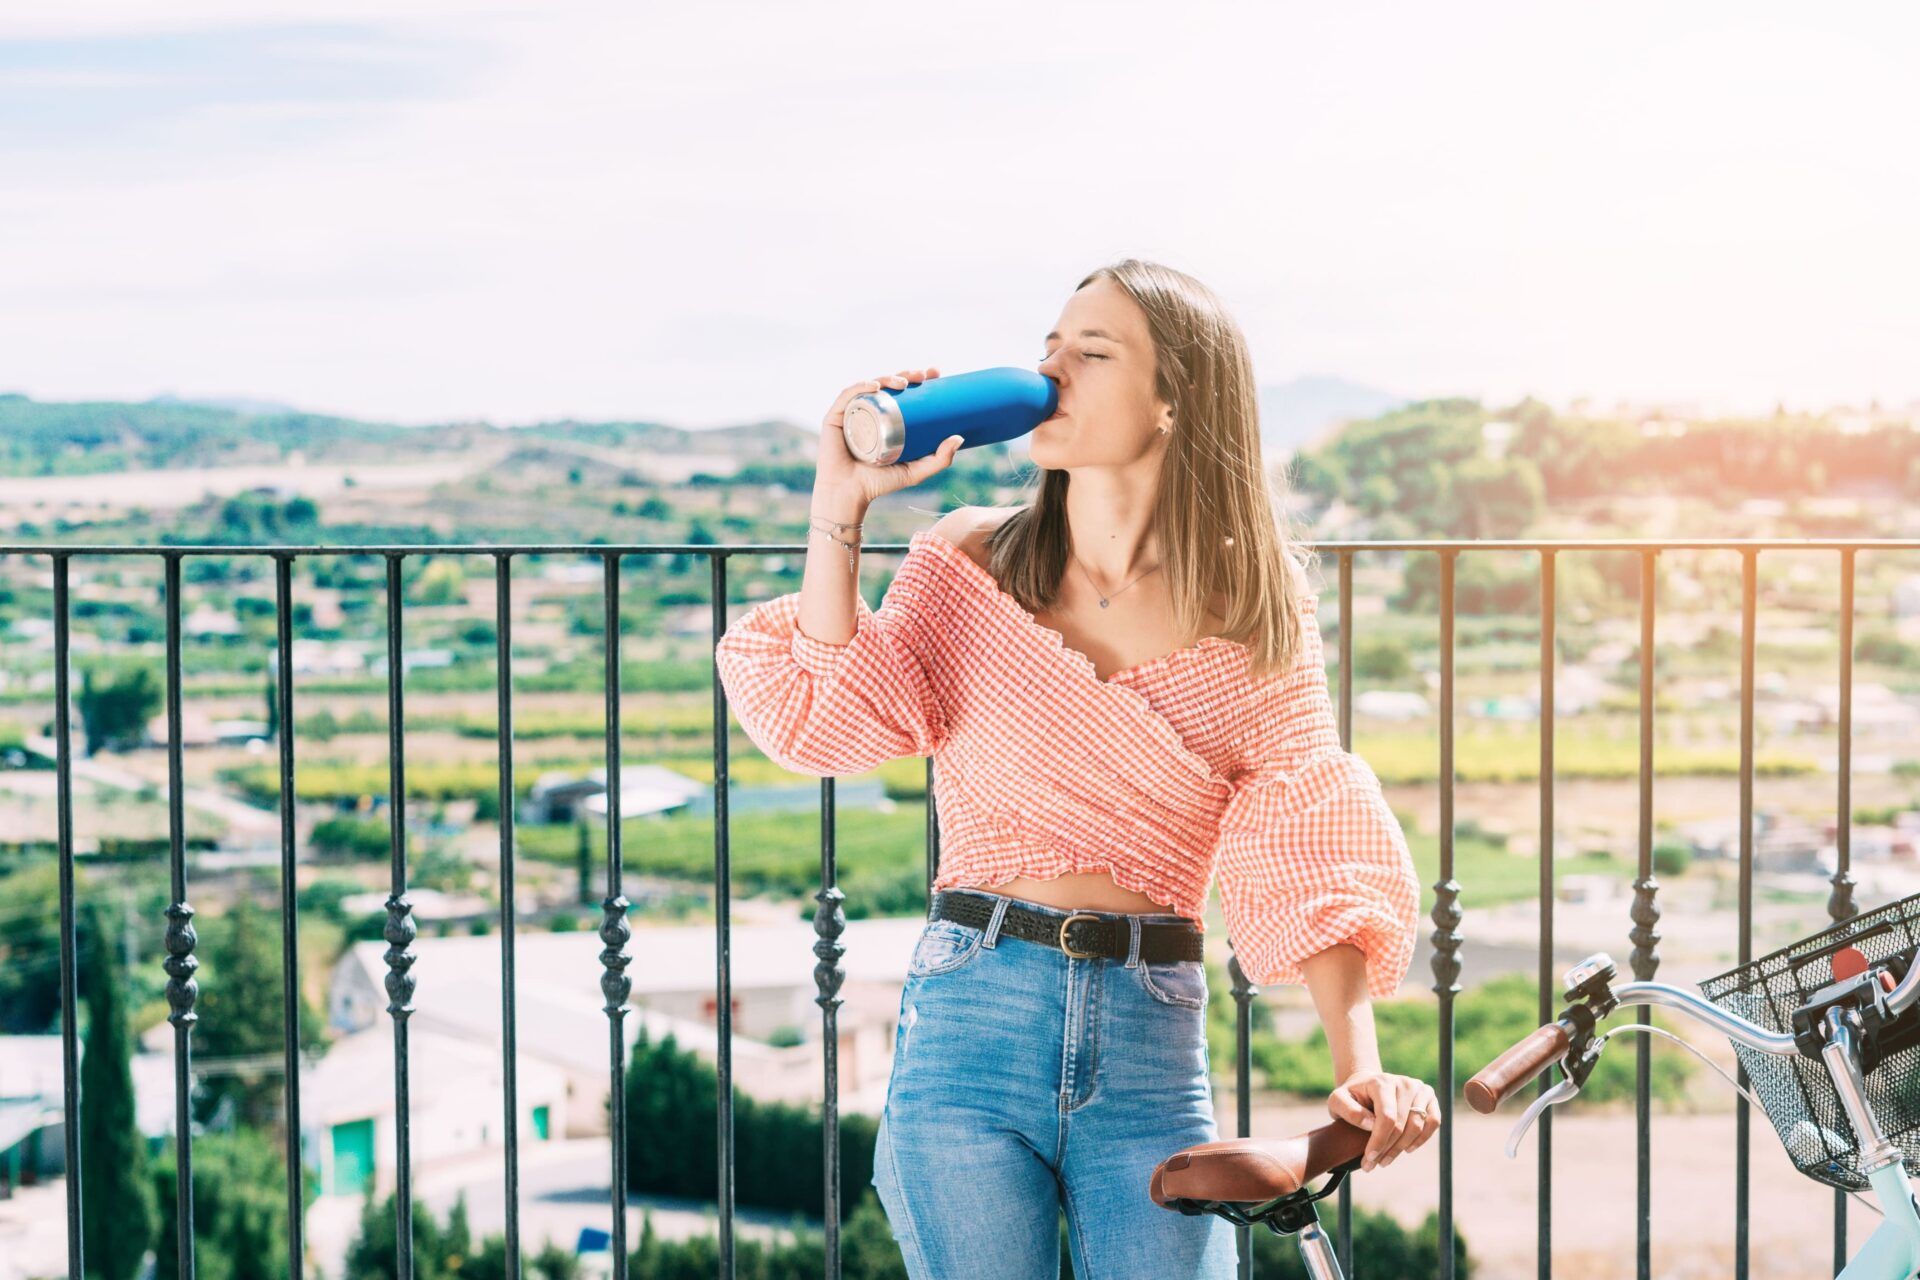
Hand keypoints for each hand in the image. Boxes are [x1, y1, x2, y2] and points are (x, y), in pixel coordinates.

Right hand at [813, 368, 964, 514]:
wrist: (849, 494)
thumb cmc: (880, 483)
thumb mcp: (915, 471)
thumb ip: (939, 459)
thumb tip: (960, 438)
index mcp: (885, 419)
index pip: (903, 393)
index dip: (919, 380)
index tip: (936, 374)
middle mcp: (868, 412)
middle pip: (888, 386)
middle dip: (906, 375)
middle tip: (923, 375)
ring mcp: (851, 412)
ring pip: (870, 387)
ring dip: (888, 377)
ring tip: (903, 382)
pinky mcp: (835, 417)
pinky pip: (847, 396)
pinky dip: (861, 387)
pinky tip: (875, 386)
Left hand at [1327, 1070, 1439, 1170]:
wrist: (1368, 1086)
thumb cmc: (1352, 1096)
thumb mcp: (1338, 1101)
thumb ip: (1348, 1110)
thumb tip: (1370, 1124)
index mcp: (1381, 1082)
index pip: (1387, 1117)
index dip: (1379, 1141)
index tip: (1368, 1158)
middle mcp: (1404, 1083)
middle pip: (1401, 1125)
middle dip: (1387, 1149)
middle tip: (1373, 1164)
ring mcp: (1419, 1089)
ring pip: (1417, 1126)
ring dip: (1402, 1148)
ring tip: (1385, 1160)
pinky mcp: (1430, 1098)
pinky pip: (1433, 1122)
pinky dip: (1422, 1139)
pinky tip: (1407, 1149)